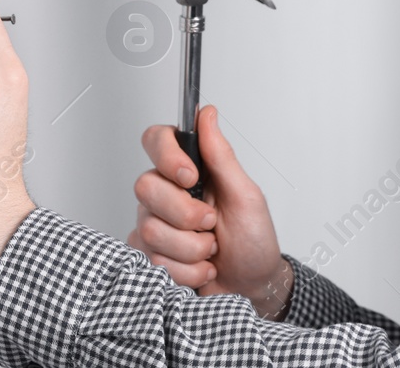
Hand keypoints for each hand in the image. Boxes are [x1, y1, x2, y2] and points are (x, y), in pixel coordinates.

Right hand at [128, 104, 291, 318]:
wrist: (252, 287)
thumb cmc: (253, 240)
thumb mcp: (246, 195)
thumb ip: (221, 155)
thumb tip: (205, 113)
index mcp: (190, 170)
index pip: (156, 140)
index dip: (166, 155)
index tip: (190, 176)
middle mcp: (167, 192)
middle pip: (146, 186)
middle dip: (185, 214)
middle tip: (212, 224)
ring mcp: (154, 223)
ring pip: (149, 228)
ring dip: (191, 248)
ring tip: (211, 250)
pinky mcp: (150, 255)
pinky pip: (151, 258)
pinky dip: (185, 269)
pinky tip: (201, 267)